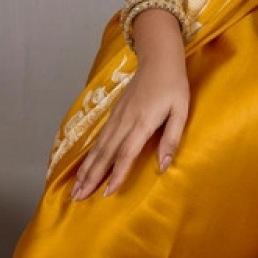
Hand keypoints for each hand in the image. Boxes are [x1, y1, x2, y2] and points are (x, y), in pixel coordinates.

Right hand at [71, 44, 188, 199]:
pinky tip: (85, 164)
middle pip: (106, 153)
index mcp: (143, 122)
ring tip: (76, 187)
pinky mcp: (114, 112)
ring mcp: (117, 116)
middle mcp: (125, 121)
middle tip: (78, 198)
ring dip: (86, 168)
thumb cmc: (173, 86)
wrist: (158, 59)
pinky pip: (100, 136)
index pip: (126, 153)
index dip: (116, 174)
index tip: (107, 193)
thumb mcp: (181, 111)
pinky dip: (90, 153)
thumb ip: (171, 139)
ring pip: (99, 146)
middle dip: (92, 177)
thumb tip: (163, 167)